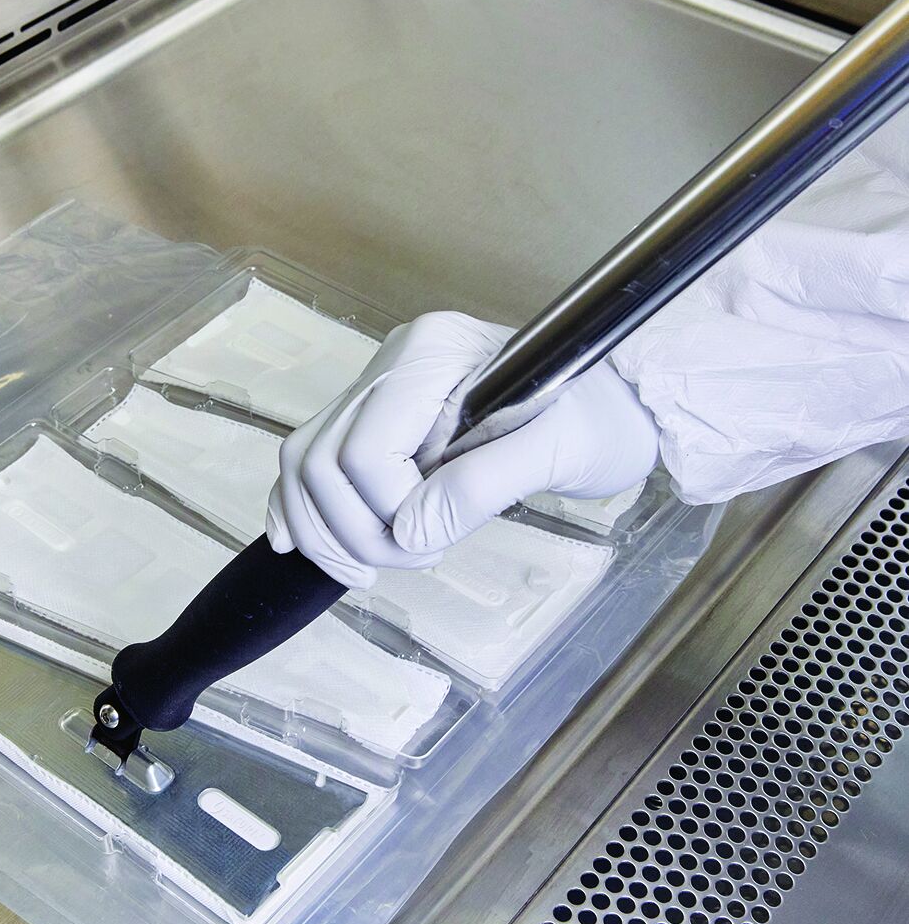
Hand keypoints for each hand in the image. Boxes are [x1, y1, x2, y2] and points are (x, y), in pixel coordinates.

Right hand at [266, 311, 659, 586]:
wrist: (621, 398)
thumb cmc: (603, 415)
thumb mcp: (560, 450)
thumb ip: (483, 486)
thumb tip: (408, 533)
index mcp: (432, 353)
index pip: (365, 448)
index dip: (386, 512)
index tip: (431, 544)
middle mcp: (393, 361)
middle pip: (318, 455)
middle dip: (348, 528)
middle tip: (400, 563)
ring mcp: (381, 386)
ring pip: (305, 458)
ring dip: (321, 526)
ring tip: (361, 569)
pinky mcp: (382, 416)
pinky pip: (319, 458)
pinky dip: (306, 505)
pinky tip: (301, 541)